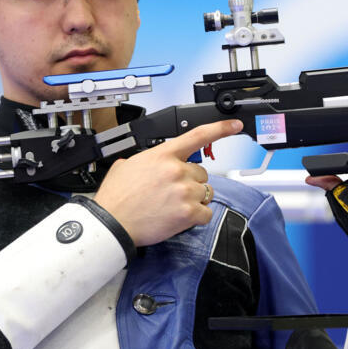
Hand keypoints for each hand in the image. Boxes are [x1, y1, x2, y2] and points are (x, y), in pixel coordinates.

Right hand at [93, 120, 242, 246]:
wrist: (112, 223)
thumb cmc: (116, 198)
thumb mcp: (126, 165)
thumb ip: (146, 159)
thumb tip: (150, 163)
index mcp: (163, 155)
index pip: (198, 135)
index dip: (221, 128)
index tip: (235, 125)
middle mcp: (177, 170)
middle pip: (201, 173)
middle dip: (190, 182)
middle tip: (172, 193)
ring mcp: (184, 192)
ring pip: (206, 193)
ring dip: (194, 200)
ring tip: (173, 206)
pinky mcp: (188, 213)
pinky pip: (206, 213)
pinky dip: (196, 217)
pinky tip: (179, 218)